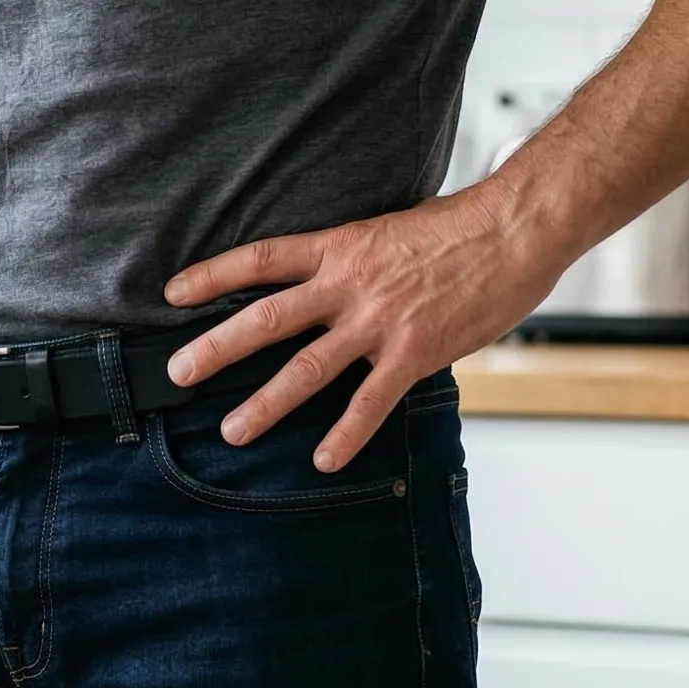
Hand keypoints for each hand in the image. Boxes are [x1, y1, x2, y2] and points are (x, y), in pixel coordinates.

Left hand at [162, 186, 566, 472]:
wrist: (515, 230)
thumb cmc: (459, 228)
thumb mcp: (388, 231)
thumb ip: (353, 261)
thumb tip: (327, 284)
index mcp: (339, 247)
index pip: (261, 259)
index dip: (212, 275)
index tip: (173, 293)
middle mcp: (349, 284)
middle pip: (266, 319)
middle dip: (216, 348)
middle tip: (177, 373)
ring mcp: (379, 322)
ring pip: (306, 368)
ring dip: (265, 403)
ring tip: (232, 430)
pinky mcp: (414, 352)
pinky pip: (370, 402)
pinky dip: (345, 435)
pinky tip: (323, 460)